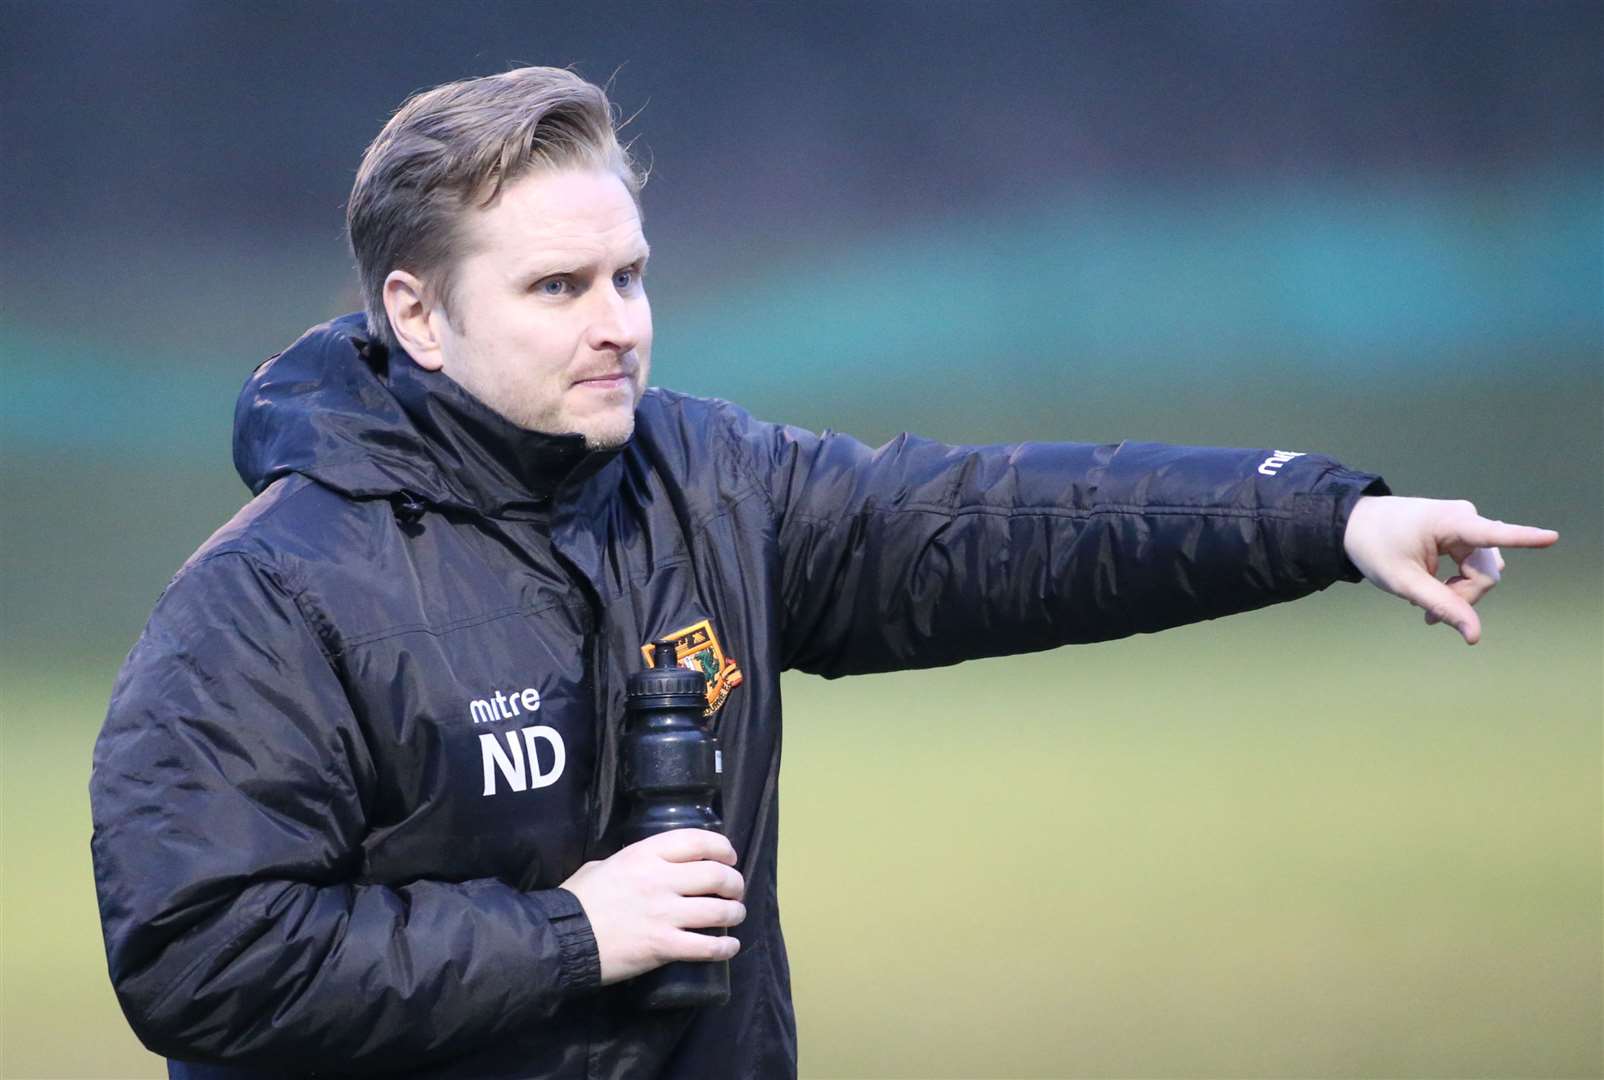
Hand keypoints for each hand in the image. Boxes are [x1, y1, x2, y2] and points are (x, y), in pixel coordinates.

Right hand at [559, 828, 744, 984]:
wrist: (562, 939)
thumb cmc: (578, 901)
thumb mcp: (600, 866)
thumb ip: (627, 863)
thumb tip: (641, 867)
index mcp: (644, 854)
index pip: (697, 840)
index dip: (721, 847)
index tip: (729, 857)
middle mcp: (660, 879)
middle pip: (715, 874)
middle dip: (734, 882)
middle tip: (735, 890)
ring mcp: (664, 913)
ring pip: (718, 910)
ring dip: (734, 913)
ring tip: (735, 915)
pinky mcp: (664, 946)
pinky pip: (706, 947)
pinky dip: (724, 948)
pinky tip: (730, 946)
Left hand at [1342, 495, 1557, 644]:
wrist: (1354, 525)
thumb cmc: (1375, 548)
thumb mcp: (1404, 583)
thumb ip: (1442, 606)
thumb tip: (1475, 635)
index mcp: (1451, 521)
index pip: (1494, 534)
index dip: (1525, 538)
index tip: (1552, 537)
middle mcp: (1466, 517)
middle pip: (1484, 573)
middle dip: (1461, 598)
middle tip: (1426, 616)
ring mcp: (1466, 524)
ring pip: (1481, 573)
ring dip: (1458, 592)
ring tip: (1425, 604)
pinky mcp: (1463, 532)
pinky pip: (1473, 566)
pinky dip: (1456, 583)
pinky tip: (1435, 591)